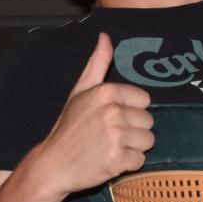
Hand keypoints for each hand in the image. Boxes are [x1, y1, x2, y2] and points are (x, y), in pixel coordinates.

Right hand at [33, 34, 153, 195]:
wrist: (53, 163)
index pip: (144, 100)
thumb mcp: (80, 91)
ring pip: (148, 141)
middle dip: (133, 130)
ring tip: (110, 147)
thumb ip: (97, 64)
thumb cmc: (69, 127)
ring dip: (132, 148)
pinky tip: (109, 160)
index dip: (131, 111)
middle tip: (109, 135)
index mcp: (106, 92)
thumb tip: (105, 37)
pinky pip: (140, 161)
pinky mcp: (117, 160)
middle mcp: (113, 112)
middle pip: (148, 121)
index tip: (112, 118)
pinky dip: (127, 164)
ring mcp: (116, 137)